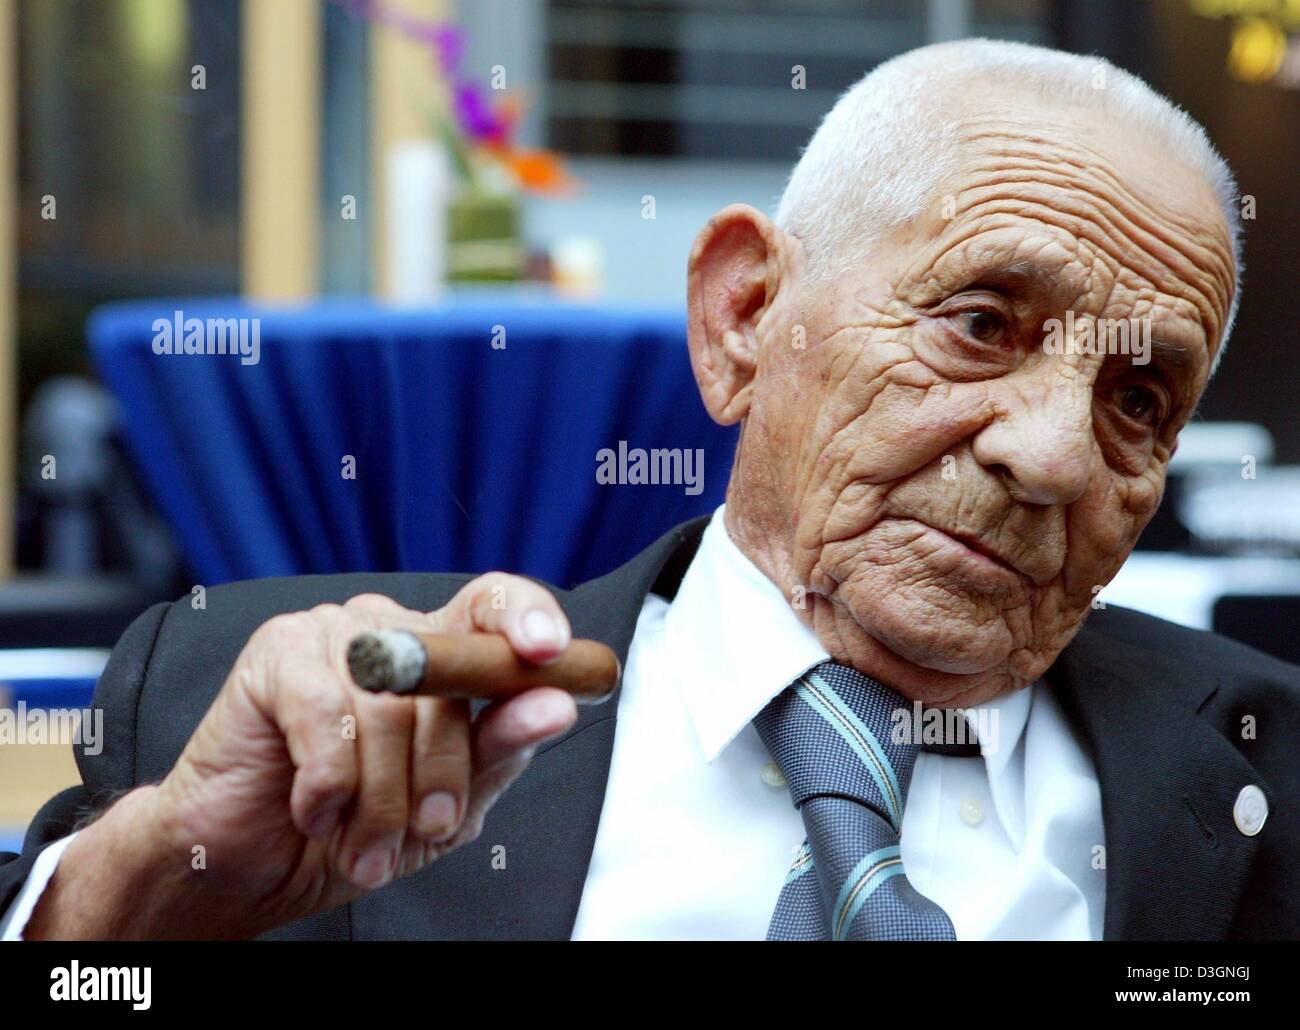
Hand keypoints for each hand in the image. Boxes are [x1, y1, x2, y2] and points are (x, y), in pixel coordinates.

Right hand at [26, 574, 578, 938]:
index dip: (529, 617)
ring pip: (389, 709)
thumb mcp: (447, 803)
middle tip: (428, 830)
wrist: (246, 864)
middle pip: (451, 678)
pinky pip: (325, 716)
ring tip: (364, 846)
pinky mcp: (277, 652)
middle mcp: (392, 631)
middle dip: (443, 774)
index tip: (549, 652)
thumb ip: (499, 749)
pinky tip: (315, 811)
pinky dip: (327, 784)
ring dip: (381, 799)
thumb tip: (554, 705)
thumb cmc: (351, 825)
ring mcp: (333, 632)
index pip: (496, 605)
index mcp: (443, 651)